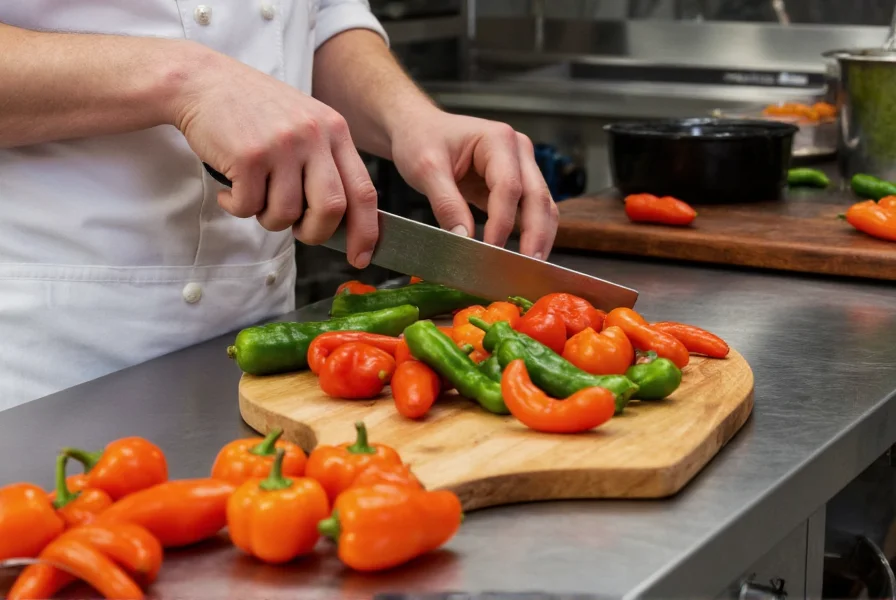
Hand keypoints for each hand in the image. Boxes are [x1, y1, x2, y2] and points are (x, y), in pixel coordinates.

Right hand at [170, 44, 377, 267]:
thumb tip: (340, 223)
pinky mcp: (248, 155)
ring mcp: (281, 145)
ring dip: (267, 218)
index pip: (363, 191)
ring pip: (285, 214)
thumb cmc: (254, 112)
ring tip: (254, 195)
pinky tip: (230, 187)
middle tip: (299, 232)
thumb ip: (325, 165)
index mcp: (335, 130)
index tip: (360, 257)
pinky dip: (237, 207)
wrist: (203, 82)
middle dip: (315, 233)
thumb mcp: (304, 125)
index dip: (365, 231)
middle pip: (331, 208)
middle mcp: (313, 135)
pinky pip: (249, 207)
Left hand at [389, 107, 558, 258]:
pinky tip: (520, 255)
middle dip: (535, 234)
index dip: (502, 221)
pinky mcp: (514, 185)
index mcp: (498, 139)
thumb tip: (463, 239)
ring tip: (529, 266)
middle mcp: (517, 151)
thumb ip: (446, 203)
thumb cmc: (421, 139)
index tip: (492, 249)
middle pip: (537, 197)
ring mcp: (520, 167)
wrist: (418, 129)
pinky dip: (528, 233)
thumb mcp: (426, 169)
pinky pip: (528, 211)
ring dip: (539, 236)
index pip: (509, 186)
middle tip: (527, 266)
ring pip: (541, 206)